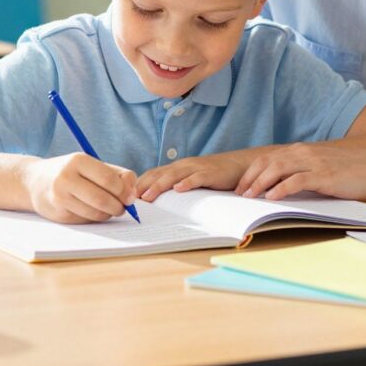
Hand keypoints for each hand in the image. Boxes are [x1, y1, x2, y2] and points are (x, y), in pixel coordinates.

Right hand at [23, 153, 136, 223]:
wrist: (35, 182)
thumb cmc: (72, 172)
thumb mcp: (93, 165)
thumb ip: (117, 175)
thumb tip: (132, 195)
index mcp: (78, 160)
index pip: (109, 179)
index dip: (124, 191)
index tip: (129, 197)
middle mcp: (66, 178)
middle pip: (102, 199)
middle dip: (118, 207)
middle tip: (123, 208)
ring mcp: (60, 197)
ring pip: (95, 213)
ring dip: (108, 214)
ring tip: (110, 209)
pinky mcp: (58, 214)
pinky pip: (86, 220)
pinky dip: (96, 218)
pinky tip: (93, 210)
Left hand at [136, 150, 266, 201]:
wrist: (239, 165)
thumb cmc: (214, 175)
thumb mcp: (192, 179)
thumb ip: (178, 186)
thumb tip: (159, 201)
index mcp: (178, 167)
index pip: (154, 173)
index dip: (140, 183)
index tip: (127, 195)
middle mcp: (184, 165)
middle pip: (160, 174)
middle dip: (144, 185)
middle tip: (131, 198)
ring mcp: (197, 168)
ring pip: (174, 175)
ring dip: (160, 185)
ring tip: (148, 195)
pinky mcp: (211, 173)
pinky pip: (197, 177)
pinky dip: (187, 183)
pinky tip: (179, 189)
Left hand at [236, 142, 365, 202]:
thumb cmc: (355, 171)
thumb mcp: (324, 168)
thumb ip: (305, 173)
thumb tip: (285, 187)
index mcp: (303, 151)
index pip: (269, 158)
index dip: (252, 172)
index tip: (241, 186)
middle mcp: (305, 153)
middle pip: (267, 162)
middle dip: (250, 178)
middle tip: (239, 193)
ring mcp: (314, 163)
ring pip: (277, 169)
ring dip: (260, 183)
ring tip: (249, 196)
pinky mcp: (324, 175)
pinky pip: (296, 181)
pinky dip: (281, 189)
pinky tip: (271, 198)